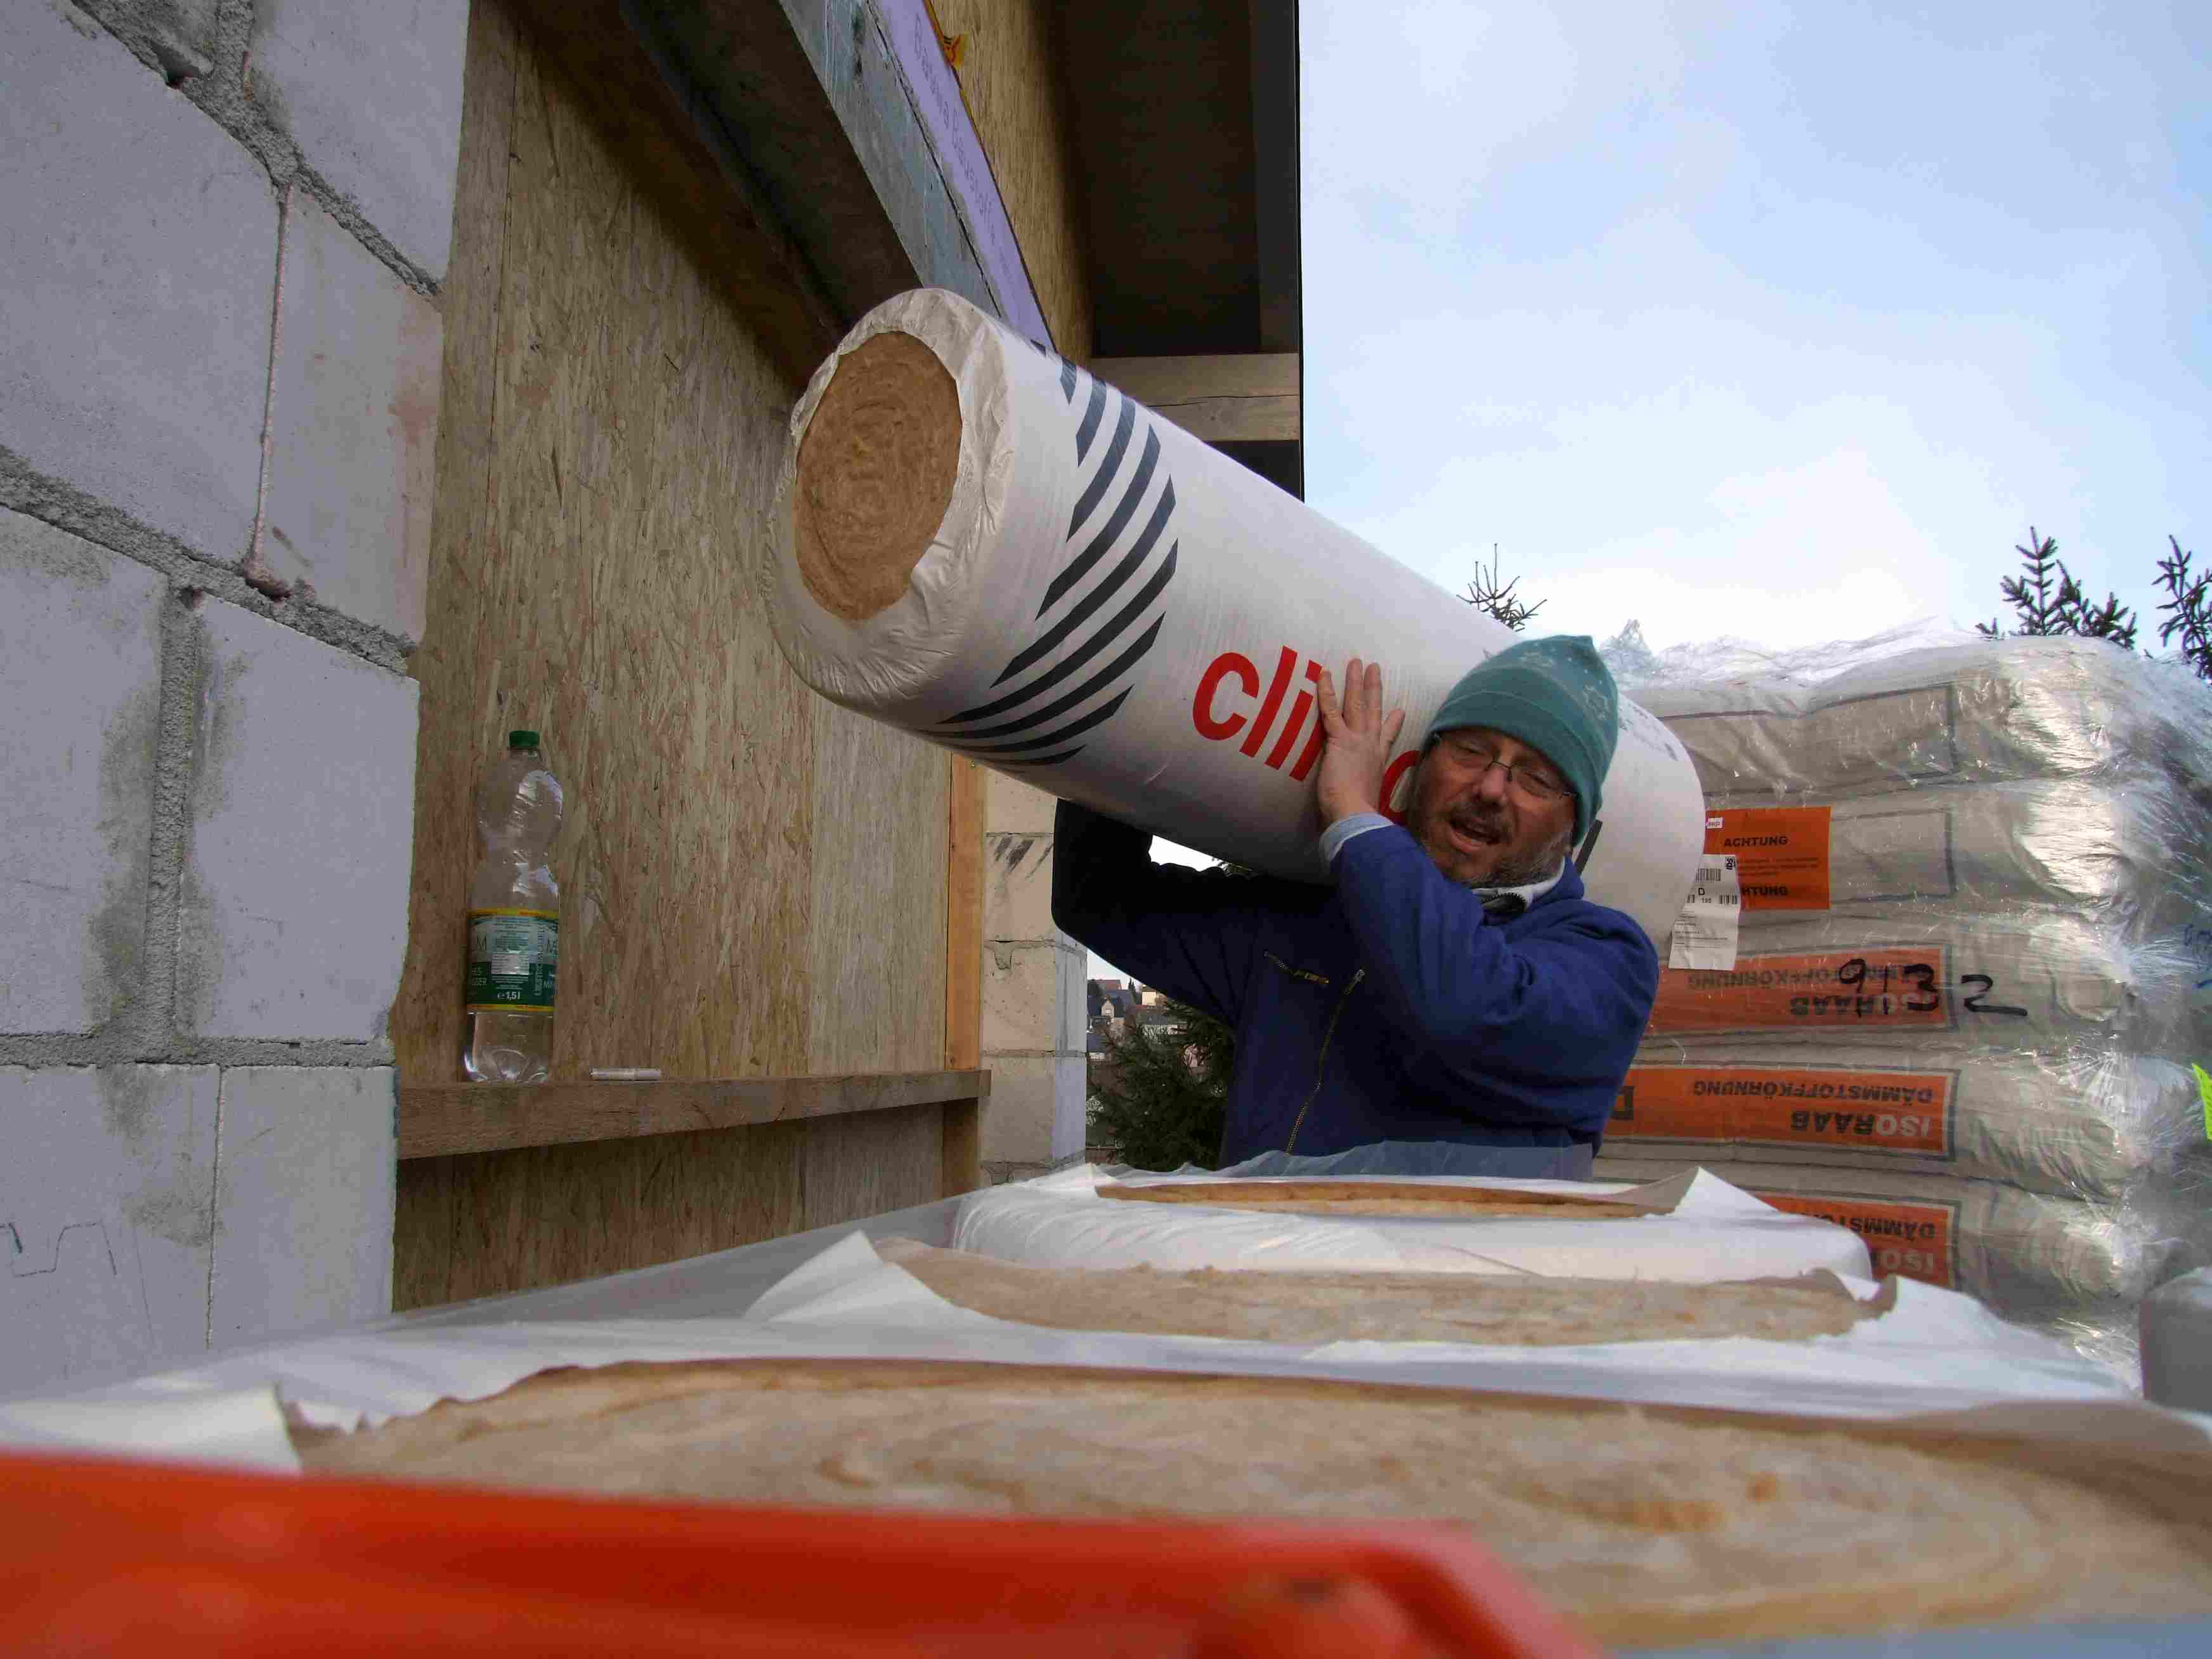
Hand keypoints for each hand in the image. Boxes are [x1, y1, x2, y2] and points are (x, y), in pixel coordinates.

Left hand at [1312, 657, 1406, 825]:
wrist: (1355, 816)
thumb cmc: (1358, 816)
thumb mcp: (1369, 802)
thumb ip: (1367, 798)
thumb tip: (1368, 808)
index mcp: (1378, 763)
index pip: (1386, 738)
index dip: (1392, 723)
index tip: (1399, 711)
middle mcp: (1371, 747)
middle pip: (1373, 711)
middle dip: (1374, 689)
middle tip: (1375, 669)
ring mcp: (1357, 740)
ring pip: (1356, 704)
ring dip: (1355, 681)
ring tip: (1357, 662)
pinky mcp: (1339, 739)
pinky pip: (1331, 710)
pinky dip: (1326, 691)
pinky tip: (1323, 674)